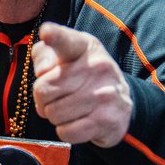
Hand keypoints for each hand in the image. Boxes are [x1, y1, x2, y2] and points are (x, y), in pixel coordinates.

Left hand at [32, 22, 132, 146]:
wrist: (121, 101)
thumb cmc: (82, 75)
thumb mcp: (64, 57)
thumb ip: (44, 56)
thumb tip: (43, 71)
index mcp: (84, 47)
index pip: (66, 41)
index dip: (54, 36)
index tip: (47, 32)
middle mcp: (98, 67)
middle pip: (43, 89)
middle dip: (43, 99)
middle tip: (56, 97)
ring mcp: (104, 94)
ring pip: (53, 113)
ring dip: (54, 116)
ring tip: (68, 108)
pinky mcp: (107, 120)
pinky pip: (66, 131)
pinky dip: (66, 130)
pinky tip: (77, 121)